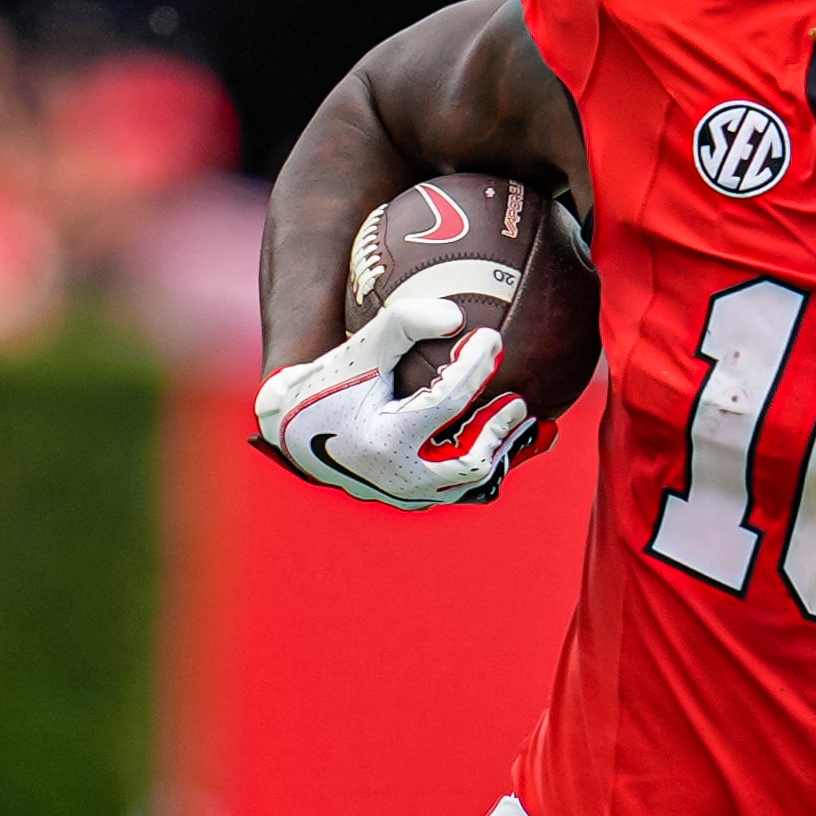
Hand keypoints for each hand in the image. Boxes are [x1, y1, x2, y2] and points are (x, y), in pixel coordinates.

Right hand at [254, 297, 533, 509]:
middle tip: (519, 398)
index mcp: (382, 438)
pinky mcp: (411, 498)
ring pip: (471, 483)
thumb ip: (404, 321)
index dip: (476, 365)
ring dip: (501, 451)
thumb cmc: (332, 381)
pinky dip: (488, 465)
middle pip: (470, 460)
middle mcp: (395, 476)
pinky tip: (512, 442)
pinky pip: (462, 489)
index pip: (448, 400)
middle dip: (500, 427)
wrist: (294, 429)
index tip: (492, 337)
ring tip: (522, 421)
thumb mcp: (362, 348)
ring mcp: (405, 494)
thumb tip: (457, 316)